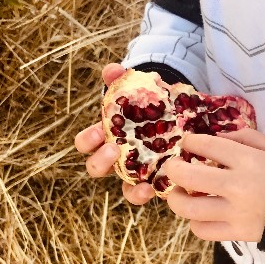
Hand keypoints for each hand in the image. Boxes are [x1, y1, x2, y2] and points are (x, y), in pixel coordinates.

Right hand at [73, 62, 155, 204]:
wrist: (178, 113)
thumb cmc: (148, 104)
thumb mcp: (137, 89)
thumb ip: (122, 79)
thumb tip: (113, 70)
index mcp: (107, 136)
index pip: (86, 143)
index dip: (88, 141)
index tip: (98, 133)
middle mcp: (119, 158)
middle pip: (97, 169)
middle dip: (101, 161)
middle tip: (113, 150)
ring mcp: (139, 172)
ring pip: (127, 190)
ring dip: (132, 190)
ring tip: (143, 185)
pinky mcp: (160, 179)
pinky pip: (154, 192)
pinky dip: (155, 193)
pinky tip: (162, 188)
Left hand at [162, 129, 264, 241]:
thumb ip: (245, 137)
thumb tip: (216, 139)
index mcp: (248, 160)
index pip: (206, 145)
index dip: (190, 142)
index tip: (188, 143)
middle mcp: (236, 185)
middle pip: (187, 175)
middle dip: (173, 168)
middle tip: (174, 167)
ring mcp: (235, 213)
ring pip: (188, 207)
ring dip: (177, 198)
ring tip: (180, 193)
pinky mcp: (237, 233)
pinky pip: (203, 231)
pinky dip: (195, 222)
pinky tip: (200, 213)